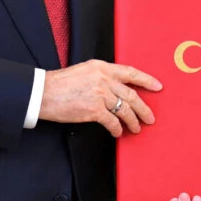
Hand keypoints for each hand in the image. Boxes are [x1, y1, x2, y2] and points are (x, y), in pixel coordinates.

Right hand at [39, 60, 159, 136]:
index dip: (146, 80)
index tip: (158, 86)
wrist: (43, 93)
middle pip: (131, 94)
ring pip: (124, 109)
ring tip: (136, 128)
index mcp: (102, 67)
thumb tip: (115, 89)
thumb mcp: (84, 71)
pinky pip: (112, 121)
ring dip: (132, 121)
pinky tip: (118, 132)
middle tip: (150, 117)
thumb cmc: (60, 84)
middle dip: (143, 108)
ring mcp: (100, 94)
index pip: (130, 72)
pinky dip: (117, 128)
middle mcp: (103, 79)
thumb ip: (100, 77)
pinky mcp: (93, 109)